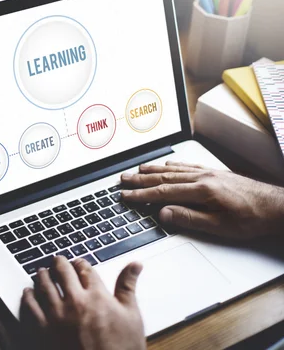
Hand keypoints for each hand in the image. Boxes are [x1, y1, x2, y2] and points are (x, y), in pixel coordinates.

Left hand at [21, 257, 145, 349]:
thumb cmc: (121, 349)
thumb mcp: (131, 316)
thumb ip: (128, 286)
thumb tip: (135, 265)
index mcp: (97, 296)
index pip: (85, 269)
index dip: (81, 263)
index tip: (78, 262)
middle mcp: (75, 301)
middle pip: (62, 272)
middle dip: (59, 263)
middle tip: (56, 260)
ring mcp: (58, 315)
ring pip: (44, 285)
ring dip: (42, 275)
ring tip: (41, 272)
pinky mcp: (44, 330)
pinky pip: (31, 306)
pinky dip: (28, 296)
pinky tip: (28, 292)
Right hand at [121, 162, 283, 239]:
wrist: (278, 206)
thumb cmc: (253, 218)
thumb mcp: (220, 226)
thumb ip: (190, 218)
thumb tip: (164, 213)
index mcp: (201, 191)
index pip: (163, 192)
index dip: (141, 195)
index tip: (126, 196)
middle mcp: (202, 177)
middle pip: (164, 177)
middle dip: (140, 180)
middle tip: (123, 180)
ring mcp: (208, 173)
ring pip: (173, 169)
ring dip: (152, 170)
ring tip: (137, 170)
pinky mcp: (215, 173)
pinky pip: (187, 165)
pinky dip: (172, 165)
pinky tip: (166, 164)